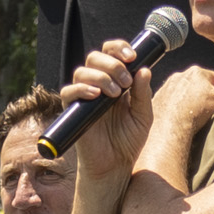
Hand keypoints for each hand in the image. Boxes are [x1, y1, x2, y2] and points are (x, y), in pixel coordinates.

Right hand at [65, 40, 159, 177]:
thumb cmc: (129, 140)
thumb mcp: (143, 115)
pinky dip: (82, 89)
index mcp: (115, 81)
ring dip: (101, 77)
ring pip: (82, 71)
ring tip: (116, 93)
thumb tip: (144, 69)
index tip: (132, 56)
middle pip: (95, 56)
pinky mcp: (72, 110)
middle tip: (126, 81)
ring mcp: (83, 96)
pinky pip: (69, 91)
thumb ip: (143, 93)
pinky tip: (96, 95)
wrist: (115, 165)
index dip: (119, 48)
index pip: (111, 53)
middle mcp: (97, 84)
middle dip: (112, 64)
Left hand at [149, 62, 213, 143]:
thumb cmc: (196, 114)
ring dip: (189, 99)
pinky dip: (176, 105)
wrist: (170, 129)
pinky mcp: (158, 97)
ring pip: (185, 91)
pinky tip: (179, 116)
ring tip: (192, 114)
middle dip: (204, 95)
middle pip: (199, 84)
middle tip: (205, 110)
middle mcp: (180, 74)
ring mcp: (167, 85)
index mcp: (198, 72)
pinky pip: (172, 99)